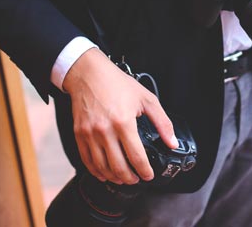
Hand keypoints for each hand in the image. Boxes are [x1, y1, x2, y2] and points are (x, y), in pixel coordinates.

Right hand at [63, 48, 177, 184]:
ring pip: (102, 167)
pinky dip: (96, 171)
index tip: (149, 175)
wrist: (88, 74)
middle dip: (131, 178)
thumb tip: (172, 142)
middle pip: (118, 166)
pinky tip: (104, 174)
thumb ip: (162, 122)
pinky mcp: (79, 134)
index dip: (144, 171)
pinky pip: (87, 160)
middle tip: (137, 179)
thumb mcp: (147, 99)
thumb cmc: (117, 83)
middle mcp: (105, 130)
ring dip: (114, 177)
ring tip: (123, 178)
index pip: (136, 156)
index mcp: (123, 122)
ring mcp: (90, 134)